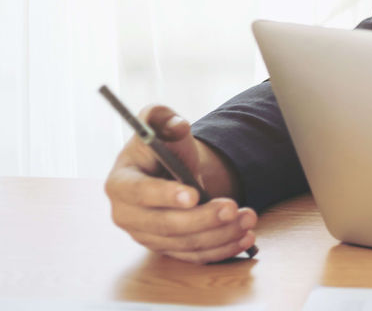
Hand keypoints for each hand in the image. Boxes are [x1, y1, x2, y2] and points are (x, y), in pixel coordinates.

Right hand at [104, 104, 257, 262]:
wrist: (171, 168)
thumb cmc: (163, 145)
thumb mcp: (161, 122)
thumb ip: (162, 117)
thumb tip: (177, 124)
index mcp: (120, 182)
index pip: (140, 193)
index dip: (166, 195)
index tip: (194, 195)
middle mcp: (128, 215)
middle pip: (165, 225)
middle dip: (202, 219)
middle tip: (233, 208)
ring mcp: (146, 236)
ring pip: (184, 244)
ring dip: (220, 234)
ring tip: (249, 218)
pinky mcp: (167, 248)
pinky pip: (194, 256)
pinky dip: (222, 249)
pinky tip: (245, 238)